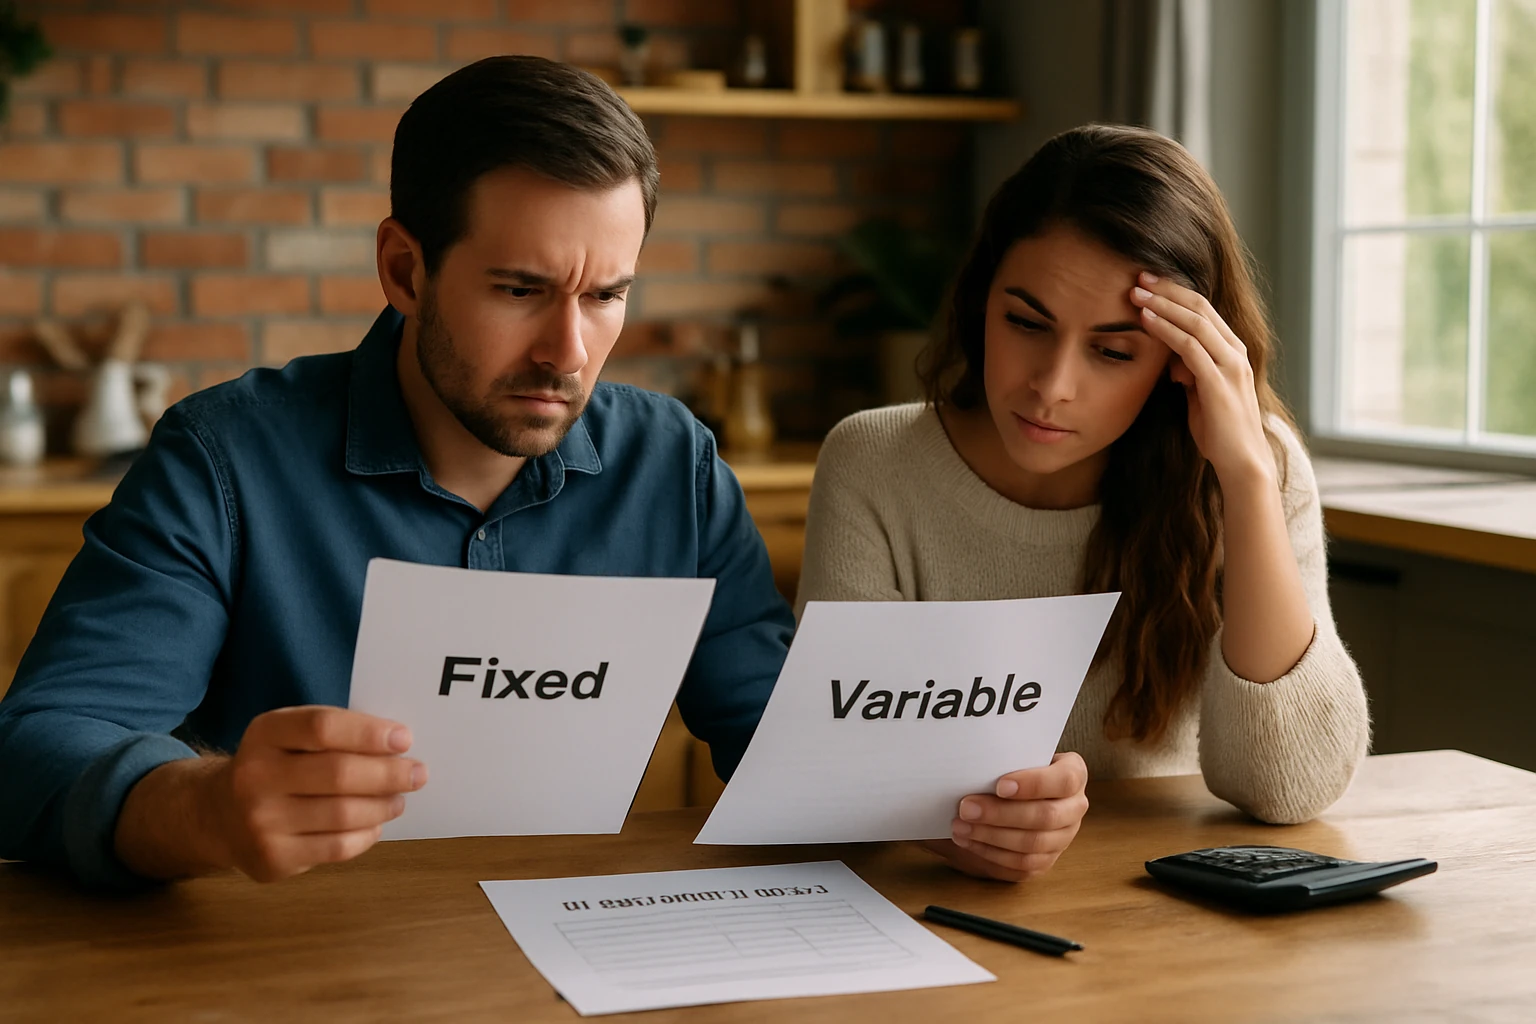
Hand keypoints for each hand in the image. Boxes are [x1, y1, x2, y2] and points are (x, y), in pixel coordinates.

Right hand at [206, 706, 425, 881]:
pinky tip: (375, 824)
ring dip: (383, 806)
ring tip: (398, 799)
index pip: (322, 727)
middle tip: (418, 773)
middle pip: (338, 773)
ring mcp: (261, 822)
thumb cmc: (275, 766)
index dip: (368, 732)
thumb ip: (334, 734)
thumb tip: (397, 745)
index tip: (404, 739)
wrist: (217, 815)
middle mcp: (256, 777)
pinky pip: (336, 848)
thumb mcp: (288, 735)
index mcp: (264, 734)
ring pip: (343, 814)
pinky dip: (366, 834)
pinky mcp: (273, 859)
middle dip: (388, 774)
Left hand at [920, 752, 1087, 881]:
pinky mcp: (1046, 860)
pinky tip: (968, 841)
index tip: (1000, 786)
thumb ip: (1003, 759)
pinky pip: (1022, 864)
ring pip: (1033, 844)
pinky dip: (991, 853)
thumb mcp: (1012, 756)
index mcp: (1074, 774)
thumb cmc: (1011, 768)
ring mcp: (1063, 837)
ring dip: (991, 836)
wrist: (1012, 792)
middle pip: (1046, 816)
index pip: (1065, 780)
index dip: (1034, 784)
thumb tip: (973, 765)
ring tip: (960, 826)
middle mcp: (1074, 807)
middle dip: (1001, 814)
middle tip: (966, 808)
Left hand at [1129, 272, 1274, 488]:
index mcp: (1231, 351)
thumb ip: (1190, 371)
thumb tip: (1172, 359)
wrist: (1240, 462)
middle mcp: (1235, 352)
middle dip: (1168, 289)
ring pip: (1195, 322)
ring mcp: (1229, 366)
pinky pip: (1190, 348)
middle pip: (1200, 307)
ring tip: (1136, 293)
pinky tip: (1146, 321)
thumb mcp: (1200, 393)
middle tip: (1138, 276)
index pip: (1203, 310)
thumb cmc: (1219, 430)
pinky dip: (1166, 330)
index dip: (1175, 293)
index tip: (1149, 282)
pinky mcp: (1219, 383)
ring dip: (1163, 305)